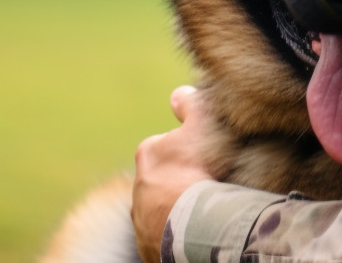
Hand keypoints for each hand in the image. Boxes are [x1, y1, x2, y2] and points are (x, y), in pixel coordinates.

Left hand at [133, 85, 215, 262]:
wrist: (195, 224)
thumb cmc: (200, 169)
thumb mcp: (201, 124)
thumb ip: (191, 104)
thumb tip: (178, 94)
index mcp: (148, 155)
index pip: (162, 147)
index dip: (184, 149)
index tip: (201, 157)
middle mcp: (137, 189)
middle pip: (160, 180)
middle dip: (177, 181)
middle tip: (204, 184)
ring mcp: (142, 221)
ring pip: (159, 209)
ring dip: (175, 208)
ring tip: (201, 210)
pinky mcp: (149, 246)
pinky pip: (163, 236)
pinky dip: (176, 232)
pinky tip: (194, 230)